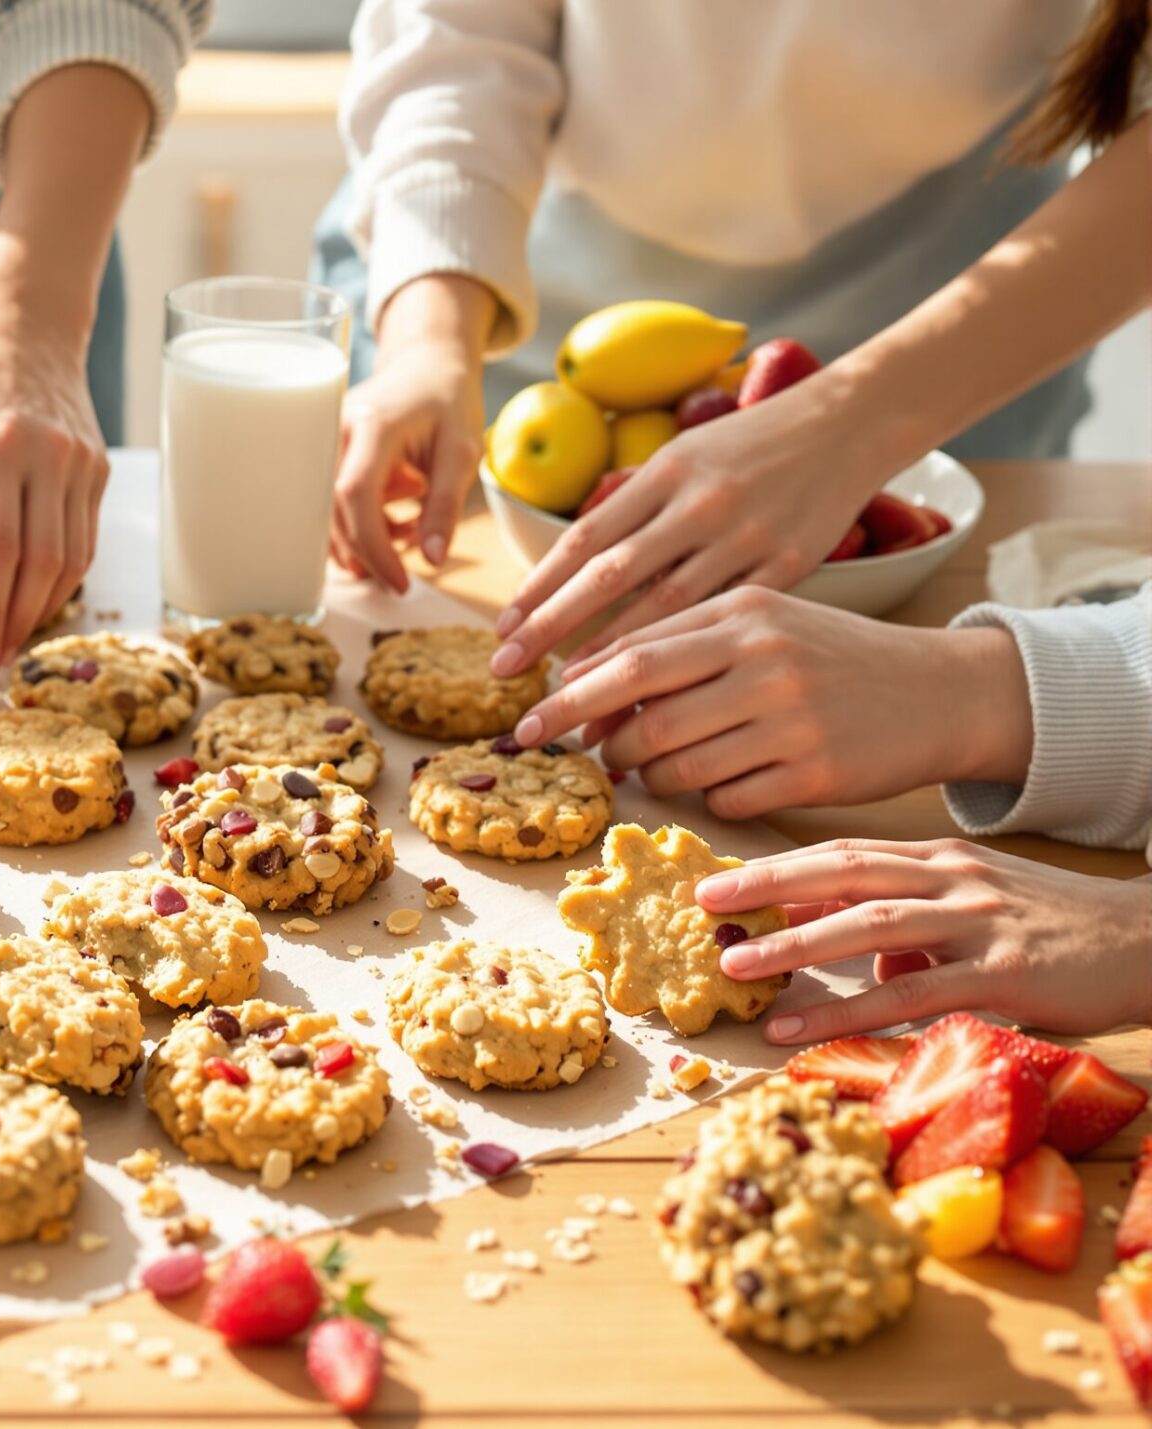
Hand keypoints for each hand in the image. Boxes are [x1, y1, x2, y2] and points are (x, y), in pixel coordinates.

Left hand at [0, 304, 107, 674]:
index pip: (0, 550)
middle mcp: (50, 457)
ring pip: (73, 559)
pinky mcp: (99, 469)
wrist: (29, 324)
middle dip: (18, 622)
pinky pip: (85, 539)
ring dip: (43, 609)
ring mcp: (83, 464)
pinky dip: (62, 578)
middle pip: (43, 563)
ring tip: (11, 639)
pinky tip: (35, 599)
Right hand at [331, 333, 485, 592]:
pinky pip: (330, 504)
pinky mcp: (322, 455)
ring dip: (365, 540)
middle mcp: (335, 432)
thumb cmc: (448, 401)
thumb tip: (433, 560)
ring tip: (409, 531)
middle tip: (404, 574)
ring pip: (328, 514)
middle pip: (336, 512)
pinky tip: (394, 522)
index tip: (400, 582)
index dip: (373, 545)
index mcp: (373, 425)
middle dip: (369, 552)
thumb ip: (445, 506)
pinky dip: (358, 526)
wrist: (426, 364)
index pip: (356, 495)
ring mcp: (323, 443)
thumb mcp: (463, 452)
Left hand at [490, 372, 902, 676]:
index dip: (538, 588)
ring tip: (568, 694)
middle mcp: (698, 504)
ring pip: (662, 608)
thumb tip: (573, 562)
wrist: (848, 423)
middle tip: (506, 670)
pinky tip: (655, 693)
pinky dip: (684, 658)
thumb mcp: (684, 458)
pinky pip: (723, 621)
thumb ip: (634, 507)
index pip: (583, 540)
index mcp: (664, 473)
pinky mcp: (789, 567)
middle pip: (608, 578)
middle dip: (550, 628)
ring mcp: (746, 536)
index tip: (501, 630)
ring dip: (609, 657)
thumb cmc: (750, 447)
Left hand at [512, 587, 1032, 819]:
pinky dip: (705, 796)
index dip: (570, 697)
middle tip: (593, 755)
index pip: (630, 656)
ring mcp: (792, 720)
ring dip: (651, 774)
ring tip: (653, 766)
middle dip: (603, 744)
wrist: (942, 690)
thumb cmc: (830, 654)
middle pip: (644, 715)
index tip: (528, 722)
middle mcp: (765, 661)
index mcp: (743, 613)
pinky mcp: (814, 773)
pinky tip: (717, 781)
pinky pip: (724, 798)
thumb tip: (580, 678)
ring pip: (678, 763)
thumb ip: (678, 641)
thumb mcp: (760, 623)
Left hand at [696, 838, 1151, 1042]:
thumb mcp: (981, 914)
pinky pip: (910, 994)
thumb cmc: (1061, 933)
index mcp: (942, 861)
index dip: (779, 863)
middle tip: (702, 901)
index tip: (721, 876)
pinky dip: (846, 1011)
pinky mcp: (1004, 974)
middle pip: (843, 872)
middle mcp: (953, 881)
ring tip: (735, 967)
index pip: (845, 852)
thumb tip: (869, 969)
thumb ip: (919, 932)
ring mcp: (979, 924)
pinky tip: (797, 1030)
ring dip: (793, 945)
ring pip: (867, 926)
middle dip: (767, 885)